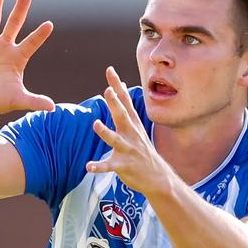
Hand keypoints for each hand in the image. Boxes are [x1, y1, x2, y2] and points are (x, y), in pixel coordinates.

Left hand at [86, 67, 171, 194]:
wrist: (158, 177)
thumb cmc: (143, 150)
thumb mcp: (137, 126)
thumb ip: (126, 107)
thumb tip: (119, 87)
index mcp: (132, 124)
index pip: (124, 100)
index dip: (117, 85)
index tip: (110, 70)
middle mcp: (131, 134)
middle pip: (122, 116)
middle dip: (115, 104)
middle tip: (108, 91)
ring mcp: (128, 150)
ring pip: (115, 140)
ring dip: (106, 132)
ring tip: (96, 124)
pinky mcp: (123, 166)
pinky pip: (109, 166)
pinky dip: (99, 166)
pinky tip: (89, 166)